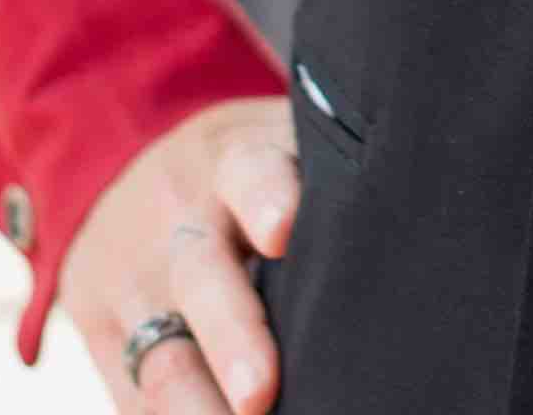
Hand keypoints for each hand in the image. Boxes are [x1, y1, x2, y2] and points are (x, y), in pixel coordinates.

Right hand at [56, 93, 297, 410]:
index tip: (286, 230)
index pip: (250, 168)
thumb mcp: (274, 144)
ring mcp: (136, 284)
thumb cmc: (244, 174)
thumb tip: (429, 214)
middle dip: (231, 337)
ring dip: (194, 407)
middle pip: (201, 276)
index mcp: (231, 161)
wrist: (119, 169)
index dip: (268, 195)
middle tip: (260, 391)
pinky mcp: (103, 338)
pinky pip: (131, 395)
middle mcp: (180, 223)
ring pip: (159, 355)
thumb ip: (326, 175)